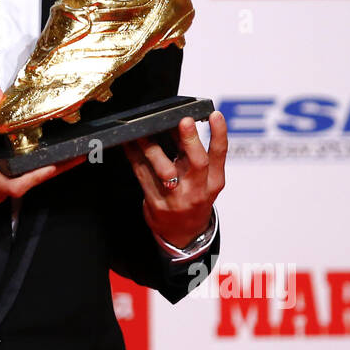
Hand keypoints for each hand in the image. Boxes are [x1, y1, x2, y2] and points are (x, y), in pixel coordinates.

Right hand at [0, 88, 83, 220]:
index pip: (25, 182)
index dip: (47, 172)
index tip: (65, 161)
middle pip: (29, 183)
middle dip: (51, 169)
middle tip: (72, 155)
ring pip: (21, 184)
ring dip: (37, 171)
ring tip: (57, 156)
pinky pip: (11, 184)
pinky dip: (23, 173)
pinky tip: (31, 160)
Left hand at [123, 111, 226, 249]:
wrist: (183, 233)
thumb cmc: (193, 198)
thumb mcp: (204, 180)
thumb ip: (194, 155)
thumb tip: (179, 122)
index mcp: (214, 182)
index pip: (220, 155)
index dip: (219, 134)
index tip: (215, 115)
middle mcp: (198, 190)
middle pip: (198, 163)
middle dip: (191, 140)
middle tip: (184, 121)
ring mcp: (177, 199)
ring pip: (165, 170)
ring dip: (153, 148)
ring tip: (144, 131)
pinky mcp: (156, 203)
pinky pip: (143, 176)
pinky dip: (134, 157)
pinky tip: (129, 144)